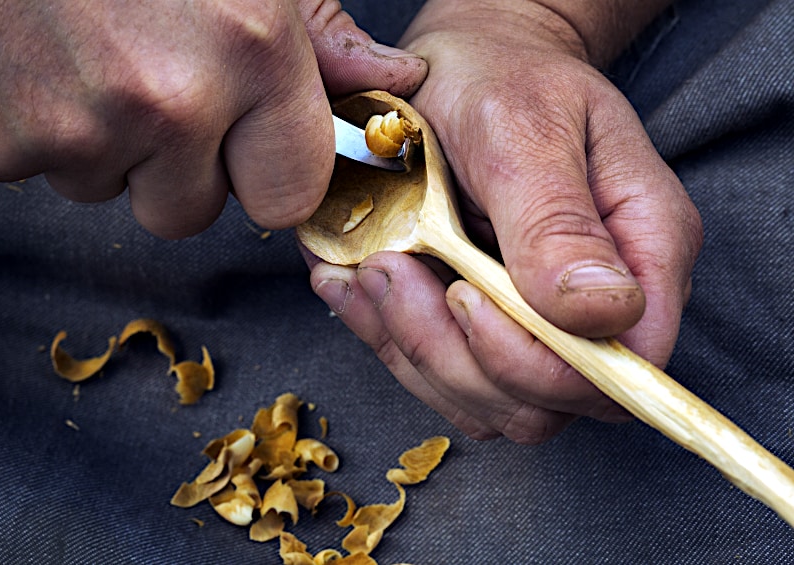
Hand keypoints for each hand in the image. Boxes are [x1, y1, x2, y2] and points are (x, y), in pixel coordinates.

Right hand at [0, 0, 425, 237]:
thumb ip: (319, 34)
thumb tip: (390, 80)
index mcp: (249, 49)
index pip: (289, 197)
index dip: (269, 175)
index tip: (252, 148)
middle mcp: (168, 101)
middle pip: (192, 212)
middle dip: (181, 169)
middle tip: (154, 83)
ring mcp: (75, 129)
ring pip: (113, 192)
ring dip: (110, 146)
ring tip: (90, 54)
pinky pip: (42, 173)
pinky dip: (41, 131)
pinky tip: (42, 61)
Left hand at [310, 0, 701, 442]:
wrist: (462, 68)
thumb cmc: (503, 77)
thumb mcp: (524, 128)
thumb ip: (559, 221)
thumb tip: (601, 313)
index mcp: (643, 245)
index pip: (627, 361)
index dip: (544, 365)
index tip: (463, 296)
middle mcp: (600, 301)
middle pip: (547, 400)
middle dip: (457, 356)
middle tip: (394, 270)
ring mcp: (541, 323)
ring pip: (487, 401)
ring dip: (414, 350)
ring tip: (372, 269)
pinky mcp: (486, 328)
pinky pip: (442, 375)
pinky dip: (389, 340)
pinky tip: (356, 286)